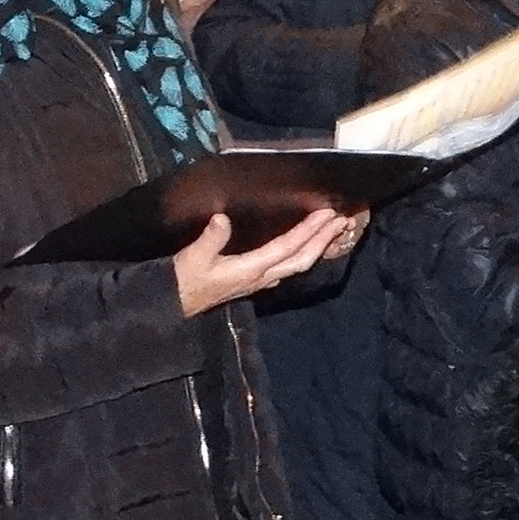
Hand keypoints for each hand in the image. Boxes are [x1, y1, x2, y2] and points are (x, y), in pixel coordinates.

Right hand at [172, 200, 361, 315]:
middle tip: (342, 220)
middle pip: (301, 259)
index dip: (309, 231)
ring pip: (297, 264)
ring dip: (317, 246)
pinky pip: (287, 267)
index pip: (287, 248)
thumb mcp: (193, 258)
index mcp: (250, 269)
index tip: (327, 215)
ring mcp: (260, 281)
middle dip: (323, 239)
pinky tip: (307, 247)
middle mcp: (261, 277)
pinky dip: (302, 254)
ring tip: (333, 229)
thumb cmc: (184, 280)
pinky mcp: (254, 281)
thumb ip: (210, 239)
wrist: (175, 304)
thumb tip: (222, 219)